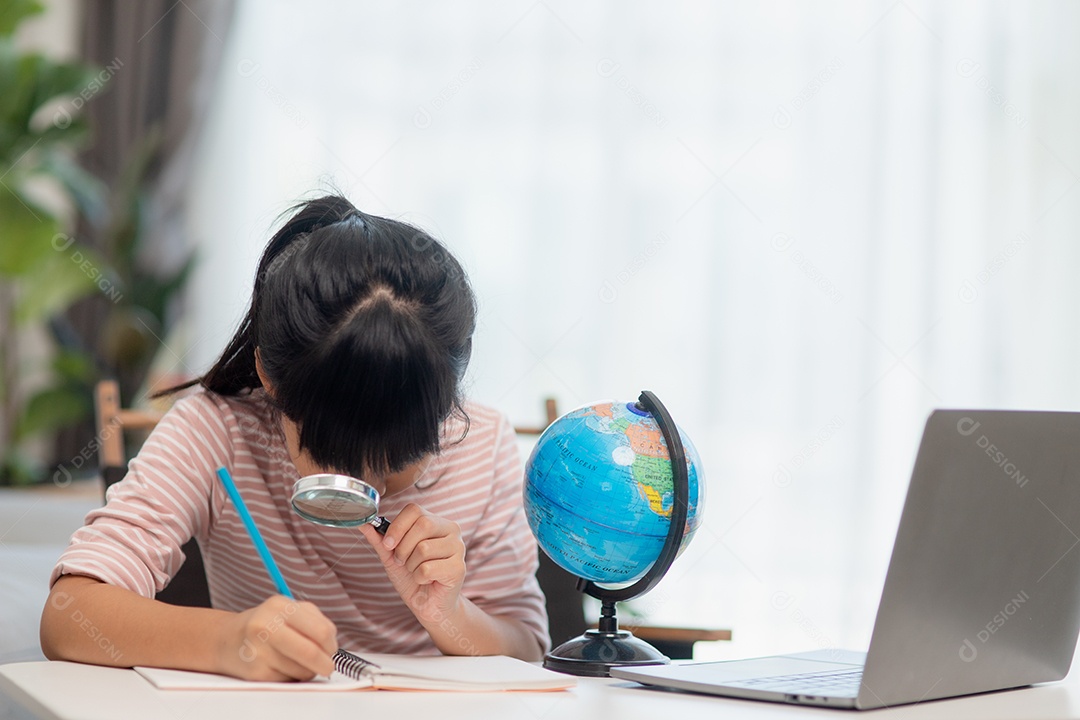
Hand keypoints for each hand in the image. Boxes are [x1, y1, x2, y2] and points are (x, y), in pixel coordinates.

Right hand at [219, 595, 336, 680]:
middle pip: (311, 652)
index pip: (320, 630)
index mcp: (280, 606)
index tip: (332, 649)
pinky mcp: (255, 673)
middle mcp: (266, 626)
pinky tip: (281, 666)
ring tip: (297, 662)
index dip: (331, 644)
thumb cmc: (264, 624)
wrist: (226, 639)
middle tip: (328, 666)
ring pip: (301, 670)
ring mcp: (259, 651)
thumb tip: (331, 645)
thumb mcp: (288, 609)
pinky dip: (292, 676)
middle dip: (326, 663)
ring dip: (308, 670)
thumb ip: (313, 621)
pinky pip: (287, 680)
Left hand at [360, 503, 465, 625]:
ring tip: (416, 571)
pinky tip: (427, 580)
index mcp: (436, 522)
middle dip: (403, 547)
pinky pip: (428, 568)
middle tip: (402, 561)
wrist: (428, 604)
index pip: (414, 510)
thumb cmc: (413, 577)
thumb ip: (380, 539)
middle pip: (423, 524)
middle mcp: (451, 530)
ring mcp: (458, 548)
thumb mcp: (392, 556)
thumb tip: (363, 523)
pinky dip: (419, 578)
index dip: (397, 526)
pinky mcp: (458, 568)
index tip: (388, 544)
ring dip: (411, 565)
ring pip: (424, 548)